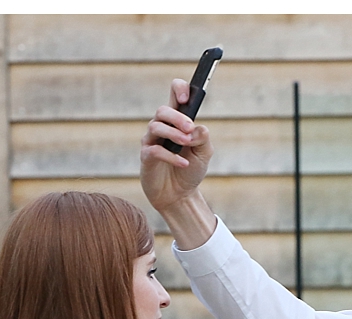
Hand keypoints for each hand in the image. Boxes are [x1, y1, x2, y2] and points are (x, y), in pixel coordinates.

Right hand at [140, 79, 212, 214]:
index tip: (187, 98)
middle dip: (177, 117)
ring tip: (187, 144)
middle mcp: (162, 128)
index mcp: (178, 122)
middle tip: (190, 129)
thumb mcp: (204, 153)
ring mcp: (152, 141)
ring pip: (156, 126)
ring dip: (174, 134)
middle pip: (163, 110)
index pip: (175, 95)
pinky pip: (154, 150)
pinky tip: (184, 163)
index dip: (179, 89)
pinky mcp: (146, 157)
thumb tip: (197, 129)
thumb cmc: (191, 170)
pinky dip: (171, 156)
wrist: (180, 195)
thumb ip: (203, 138)